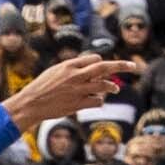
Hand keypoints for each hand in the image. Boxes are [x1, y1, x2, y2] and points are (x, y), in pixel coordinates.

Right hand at [8, 53, 136, 132]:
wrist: (31, 104)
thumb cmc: (42, 86)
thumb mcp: (56, 71)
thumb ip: (73, 68)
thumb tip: (90, 66)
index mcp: (70, 65)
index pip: (95, 59)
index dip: (101, 63)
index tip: (104, 66)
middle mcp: (76, 76)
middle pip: (104, 68)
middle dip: (121, 66)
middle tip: (133, 67)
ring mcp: (78, 91)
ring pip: (104, 86)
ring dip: (112, 87)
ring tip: (115, 89)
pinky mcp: (78, 104)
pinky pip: (97, 101)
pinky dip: (99, 100)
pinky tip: (97, 100)